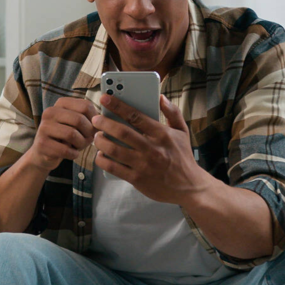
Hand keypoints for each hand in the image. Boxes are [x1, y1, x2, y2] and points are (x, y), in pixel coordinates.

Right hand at [25, 96, 97, 170]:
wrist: (44, 153)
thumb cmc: (66, 137)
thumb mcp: (77, 124)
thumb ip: (89, 119)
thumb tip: (101, 121)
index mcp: (61, 103)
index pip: (85, 105)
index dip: (95, 119)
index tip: (94, 128)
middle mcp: (50, 112)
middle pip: (78, 119)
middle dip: (88, 133)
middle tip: (88, 139)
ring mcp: (44, 127)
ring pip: (72, 134)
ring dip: (81, 144)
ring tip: (79, 146)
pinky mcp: (41, 143)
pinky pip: (65, 150)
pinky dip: (73, 154)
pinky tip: (72, 153)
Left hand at [92, 93, 211, 204]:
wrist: (189, 187)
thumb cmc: (183, 157)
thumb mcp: (182, 132)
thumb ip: (172, 112)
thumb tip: (161, 97)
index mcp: (162, 135)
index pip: (136, 116)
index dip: (118, 106)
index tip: (105, 99)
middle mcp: (152, 149)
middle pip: (122, 132)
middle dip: (104, 123)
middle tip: (96, 120)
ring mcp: (143, 165)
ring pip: (114, 150)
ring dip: (101, 141)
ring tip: (97, 137)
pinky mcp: (137, 179)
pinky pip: (114, 168)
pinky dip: (103, 160)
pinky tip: (100, 154)